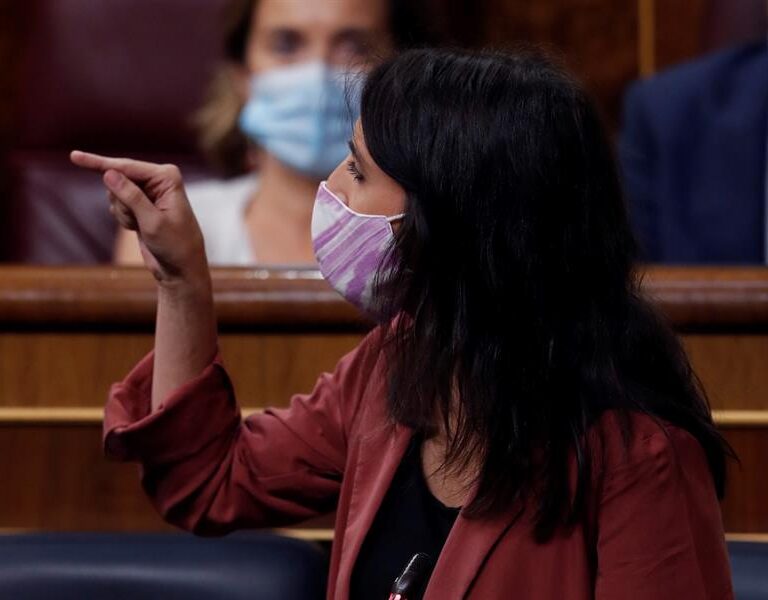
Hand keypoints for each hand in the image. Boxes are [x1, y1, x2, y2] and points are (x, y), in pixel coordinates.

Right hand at [70, 151, 208, 285]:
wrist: (181, 267)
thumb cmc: (175, 245)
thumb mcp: (152, 222)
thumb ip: (131, 196)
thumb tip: (109, 173)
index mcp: (167, 177)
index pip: (127, 166)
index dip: (99, 163)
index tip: (74, 156)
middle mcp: (158, 179)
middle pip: (118, 178)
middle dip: (120, 202)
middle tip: (136, 222)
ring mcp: (148, 190)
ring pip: (115, 193)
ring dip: (122, 213)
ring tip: (140, 226)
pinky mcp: (140, 202)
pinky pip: (117, 204)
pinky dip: (123, 218)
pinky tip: (138, 228)